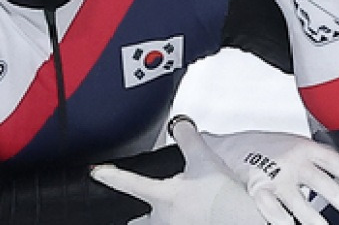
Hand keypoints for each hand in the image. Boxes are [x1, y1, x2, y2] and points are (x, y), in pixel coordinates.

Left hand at [91, 116, 264, 224]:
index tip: (96, 173)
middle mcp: (163, 218)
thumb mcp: (204, 159)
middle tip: (138, 211)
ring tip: (176, 209)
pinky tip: (194, 215)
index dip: (110, 176)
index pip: (129, 183)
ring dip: (161, 218)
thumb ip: (188, 138)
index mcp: (162, 196)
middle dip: (137, 216)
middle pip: (138, 221)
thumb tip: (180, 124)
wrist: (242, 220)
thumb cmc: (221, 196)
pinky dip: (182, 220)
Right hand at [201, 125, 338, 223]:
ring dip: (314, 219)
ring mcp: (274, 177)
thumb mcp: (294, 146)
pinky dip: (282, 220)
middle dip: (338, 197)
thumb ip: (315, 160)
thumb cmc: (265, 150)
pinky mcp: (258, 191)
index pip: (333, 160)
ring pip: (299, 202)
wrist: (229, 147)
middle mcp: (291, 161)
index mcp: (303, 147)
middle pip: (320, 181)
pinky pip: (273, 210)